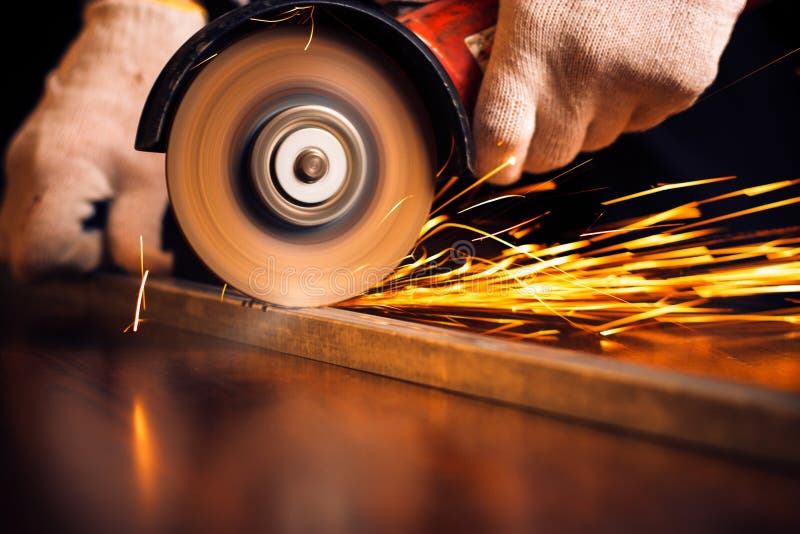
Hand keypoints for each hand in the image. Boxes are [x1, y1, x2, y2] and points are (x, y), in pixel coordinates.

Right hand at [0, 0, 204, 279]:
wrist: (131, 45)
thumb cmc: (152, 107)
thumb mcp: (158, 178)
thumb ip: (139, 236)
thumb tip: (143, 280)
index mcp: (54, 178)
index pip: (39, 261)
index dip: (80, 266)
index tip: (114, 246)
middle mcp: (24, 176)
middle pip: (30, 257)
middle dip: (77, 258)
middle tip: (120, 229)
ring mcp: (22, 169)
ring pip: (31, 238)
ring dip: (75, 239)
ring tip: (115, 208)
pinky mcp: (31, 164)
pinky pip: (38, 212)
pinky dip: (71, 218)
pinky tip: (105, 195)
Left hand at [474, 0, 744, 183]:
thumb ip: (490, 27)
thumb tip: (440, 49)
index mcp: (528, 46)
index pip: (499, 138)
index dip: (494, 160)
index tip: (494, 164)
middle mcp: (580, 76)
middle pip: (552, 153)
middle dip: (546, 138)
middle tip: (549, 98)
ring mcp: (634, 83)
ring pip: (601, 137)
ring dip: (594, 115)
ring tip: (601, 55)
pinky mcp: (682, 84)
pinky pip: (647, 118)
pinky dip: (640, 97)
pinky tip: (640, 49)